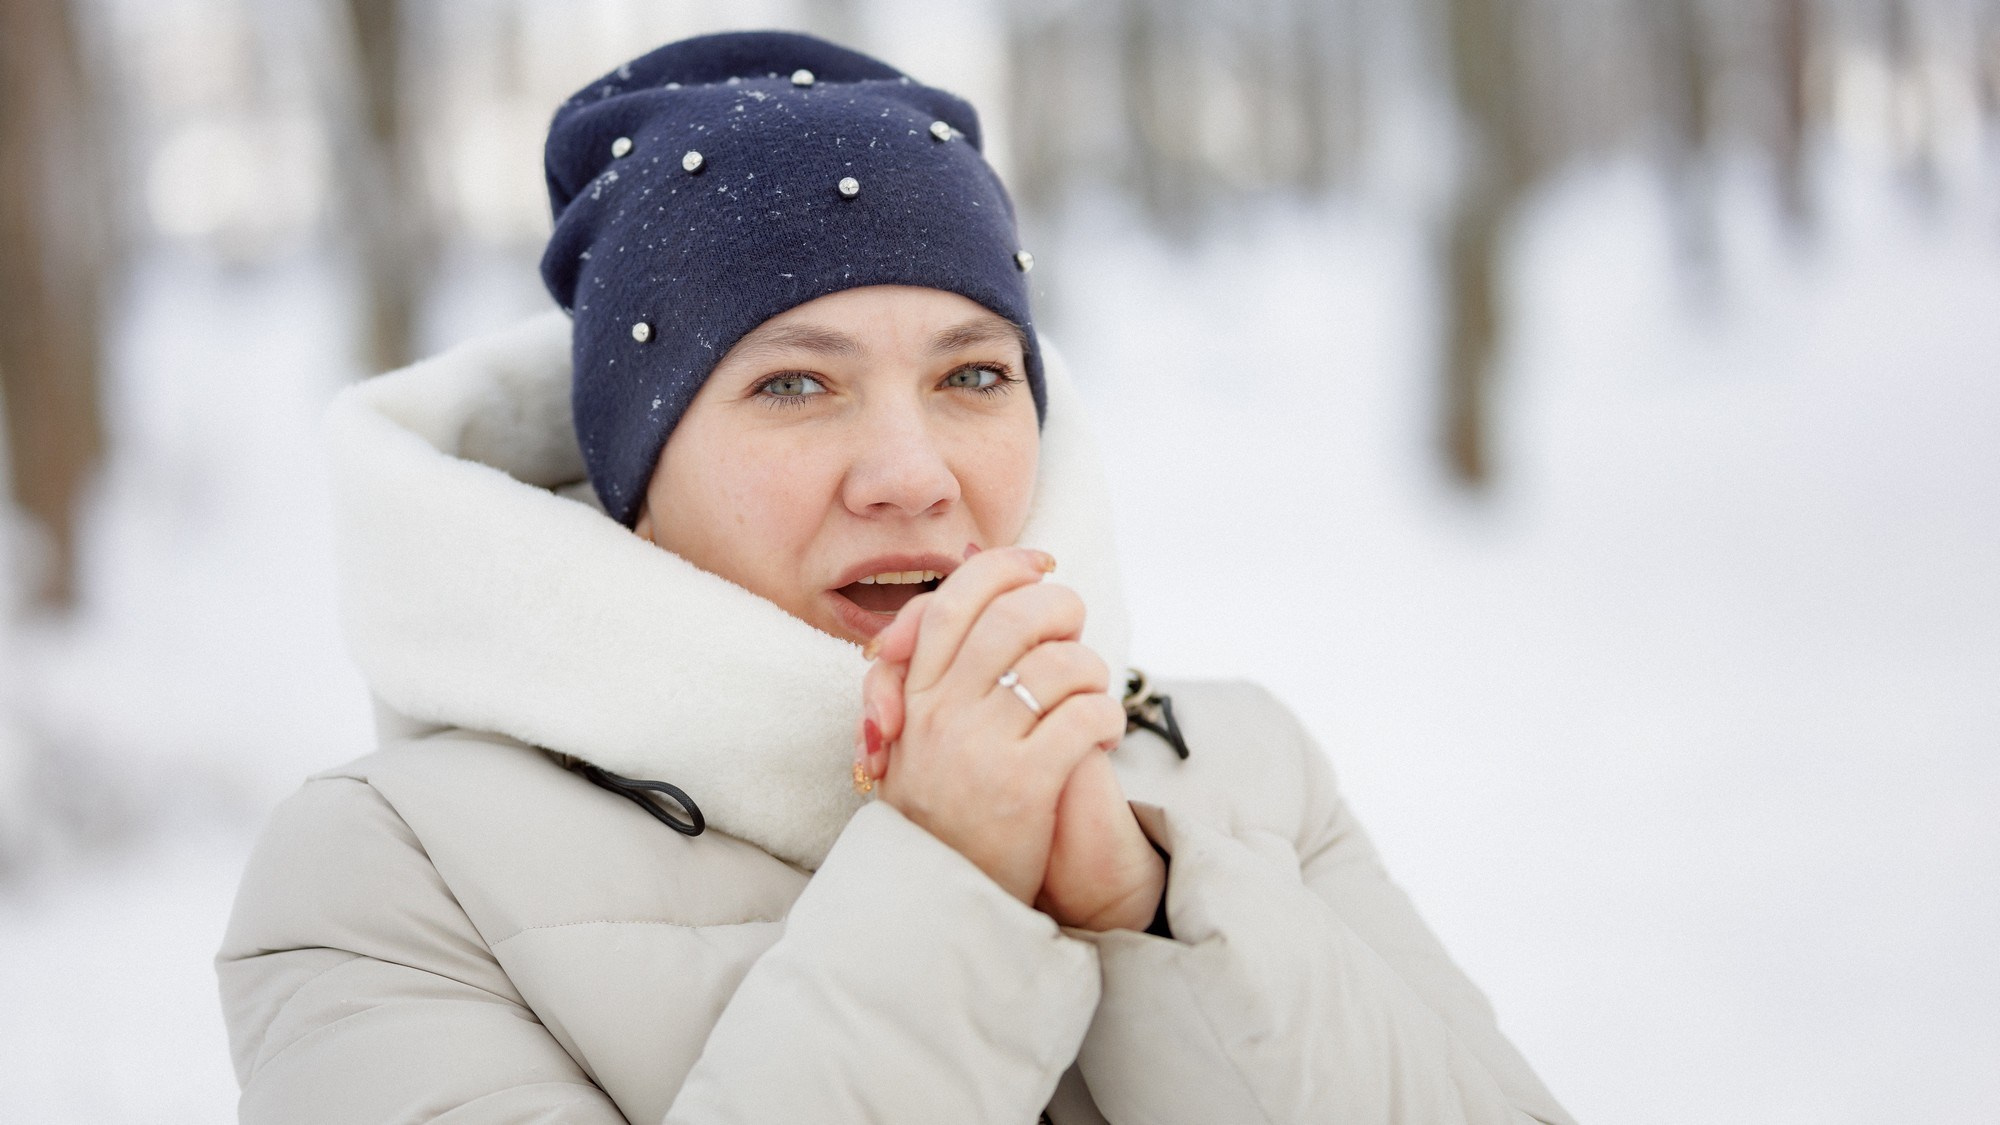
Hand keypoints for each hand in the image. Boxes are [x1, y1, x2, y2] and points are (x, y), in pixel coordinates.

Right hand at [859, 548, 1162, 928]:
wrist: (935, 903)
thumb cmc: (937, 812)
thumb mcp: (912, 735)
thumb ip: (931, 665)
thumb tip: (970, 574)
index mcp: (914, 692)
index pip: (958, 597)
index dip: (1008, 568)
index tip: (1042, 567)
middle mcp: (940, 711)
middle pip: (1016, 616)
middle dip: (1063, 611)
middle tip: (1077, 633)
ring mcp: (979, 747)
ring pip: (1060, 664)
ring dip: (1093, 672)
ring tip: (1092, 698)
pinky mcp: (1022, 785)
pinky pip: (1084, 718)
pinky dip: (1107, 719)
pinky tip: (1102, 738)